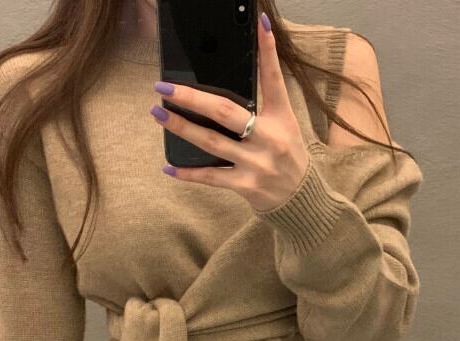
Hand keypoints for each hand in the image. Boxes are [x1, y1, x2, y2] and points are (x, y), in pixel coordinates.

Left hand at [148, 11, 311, 212]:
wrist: (301, 198)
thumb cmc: (287, 155)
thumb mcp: (284, 124)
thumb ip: (262, 103)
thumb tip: (228, 82)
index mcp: (280, 117)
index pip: (273, 79)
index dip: (267, 50)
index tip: (259, 23)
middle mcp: (269, 138)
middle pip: (224, 112)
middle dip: (191, 98)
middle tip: (163, 86)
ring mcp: (256, 163)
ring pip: (210, 143)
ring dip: (180, 128)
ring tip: (157, 113)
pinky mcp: (245, 185)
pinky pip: (210, 177)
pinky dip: (187, 173)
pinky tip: (168, 166)